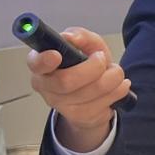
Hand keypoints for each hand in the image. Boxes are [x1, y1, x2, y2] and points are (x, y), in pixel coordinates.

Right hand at [27, 27, 128, 150]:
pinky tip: (118, 86)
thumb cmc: (86, 65)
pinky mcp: (79, 117)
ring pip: (90, 92)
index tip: (56, 55)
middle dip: (93, 68)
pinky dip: (118, 91)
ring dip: (112, 78)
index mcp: (41, 64)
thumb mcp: (88, 45)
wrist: (95, 95)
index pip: (35, 64)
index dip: (44, 60)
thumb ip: (82, 36)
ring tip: (116, 72)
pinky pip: (103, 104)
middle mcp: (46, 86)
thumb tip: (72, 37)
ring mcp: (61, 104)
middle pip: (66, 81)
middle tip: (103, 59)